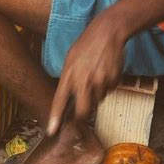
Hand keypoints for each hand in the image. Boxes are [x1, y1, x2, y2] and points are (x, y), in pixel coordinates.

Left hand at [46, 14, 125, 135]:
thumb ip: (69, 78)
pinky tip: (105, 70)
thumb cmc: (86, 45)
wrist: (106, 32)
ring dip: (97, 93)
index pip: (59, 100)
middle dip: (82, 116)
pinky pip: (109, 90)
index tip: (51, 131)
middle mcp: (83, 80)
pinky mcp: (112, 80)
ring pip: (98, 99)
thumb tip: (68, 97)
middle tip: (82, 113)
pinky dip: (108, 84)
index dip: (55, 117)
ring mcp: (99, 81)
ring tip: (96, 74)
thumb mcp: (71, 59)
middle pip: (83, 111)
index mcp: (68, 74)